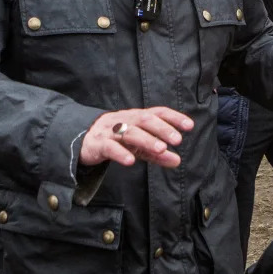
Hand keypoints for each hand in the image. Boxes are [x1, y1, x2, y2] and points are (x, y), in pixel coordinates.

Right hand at [79, 107, 194, 167]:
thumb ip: (158, 154)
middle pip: (145, 119)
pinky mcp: (98, 144)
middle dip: (162, 128)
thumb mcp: (139, 147)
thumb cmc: (116, 140)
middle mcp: (125, 120)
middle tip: (178, 139)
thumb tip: (178, 160)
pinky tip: (131, 161)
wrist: (83, 139)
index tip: (189, 126)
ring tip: (161, 149)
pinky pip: (109, 147)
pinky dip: (120, 153)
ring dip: (146, 140)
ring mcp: (110, 130)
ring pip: (129, 132)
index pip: (157, 112)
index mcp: (136, 117)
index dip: (173, 117)